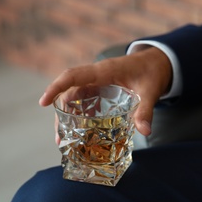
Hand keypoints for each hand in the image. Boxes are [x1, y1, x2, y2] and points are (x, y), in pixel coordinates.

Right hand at [39, 47, 172, 142]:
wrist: (158, 62)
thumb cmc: (152, 72)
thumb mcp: (150, 91)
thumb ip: (146, 111)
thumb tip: (144, 132)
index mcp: (105, 71)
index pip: (74, 76)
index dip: (56, 87)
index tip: (43, 102)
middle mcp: (97, 75)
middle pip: (70, 91)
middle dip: (60, 112)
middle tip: (60, 137)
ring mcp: (99, 81)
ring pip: (76, 96)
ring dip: (69, 115)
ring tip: (67, 138)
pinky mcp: (102, 87)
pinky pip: (86, 99)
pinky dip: (81, 114)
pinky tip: (82, 130)